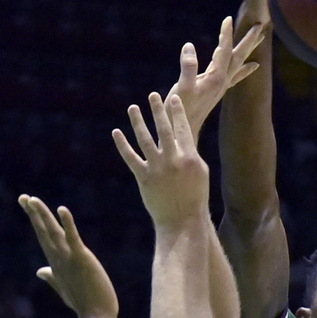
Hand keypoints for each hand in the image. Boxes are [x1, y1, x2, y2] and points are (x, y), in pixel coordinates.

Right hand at [19, 195, 118, 317]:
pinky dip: (67, 223)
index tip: (27, 205)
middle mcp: (59, 258)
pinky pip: (73, 237)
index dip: (35, 220)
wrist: (96, 316)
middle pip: (43, 231)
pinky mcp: (82, 258)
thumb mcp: (64, 287)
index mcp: (55, 262)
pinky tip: (61, 209)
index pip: (43, 237)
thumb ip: (52, 276)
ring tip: (33, 200)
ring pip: (53, 232)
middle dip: (34, 214)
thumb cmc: (83, 302)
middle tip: (23, 197)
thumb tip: (40, 271)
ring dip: (43, 215)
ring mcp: (69, 258)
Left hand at [113, 92, 206, 227]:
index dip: (177, 112)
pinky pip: (130, 158)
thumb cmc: (195, 198)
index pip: (182, 128)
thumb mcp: (200, 173)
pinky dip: (122, 145)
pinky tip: (116, 132)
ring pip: (145, 140)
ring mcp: (157, 168)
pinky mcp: (144, 178)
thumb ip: (190, 154)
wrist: (182, 222)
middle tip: (153, 95)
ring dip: (137, 122)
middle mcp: (173, 160)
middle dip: (158, 110)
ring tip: (132, 108)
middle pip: (163, 129)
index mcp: (190, 156)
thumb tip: (183, 139)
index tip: (172, 98)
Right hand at [168, 15, 263, 140]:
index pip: (223, 51)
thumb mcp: (181, 88)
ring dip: (248, 50)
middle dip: (249, 41)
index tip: (227, 19)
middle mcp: (222, 81)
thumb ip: (187, 67)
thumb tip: (189, 46)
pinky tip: (252, 66)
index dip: (225, 35)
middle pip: (238, 56)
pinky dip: (245, 68)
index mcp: (215, 78)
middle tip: (261, 25)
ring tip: (260, 40)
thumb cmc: (178, 112)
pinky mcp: (217, 91)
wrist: (182, 133)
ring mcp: (221, 86)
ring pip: (238, 64)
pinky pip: (235, 75)